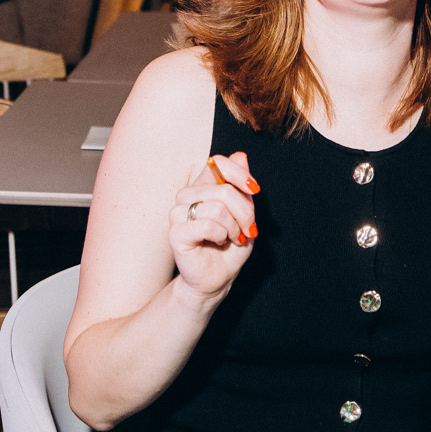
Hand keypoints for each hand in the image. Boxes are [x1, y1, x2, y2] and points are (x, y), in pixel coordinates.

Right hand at [168, 152, 258, 303]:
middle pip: (223, 190)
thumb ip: (240, 185)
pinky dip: (220, 235)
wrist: (219, 276)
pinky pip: (207, 225)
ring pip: (217, 208)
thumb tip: (240, 155)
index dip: (239, 174)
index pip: (217, 162)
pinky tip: (218, 241)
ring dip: (233, 227)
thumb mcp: (244, 211)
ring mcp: (178, 214)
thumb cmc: (230, 244)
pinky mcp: (175, 233)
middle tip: (246, 229)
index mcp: (202, 185)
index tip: (254, 190)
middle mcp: (187, 195)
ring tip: (231, 237)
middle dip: (244, 212)